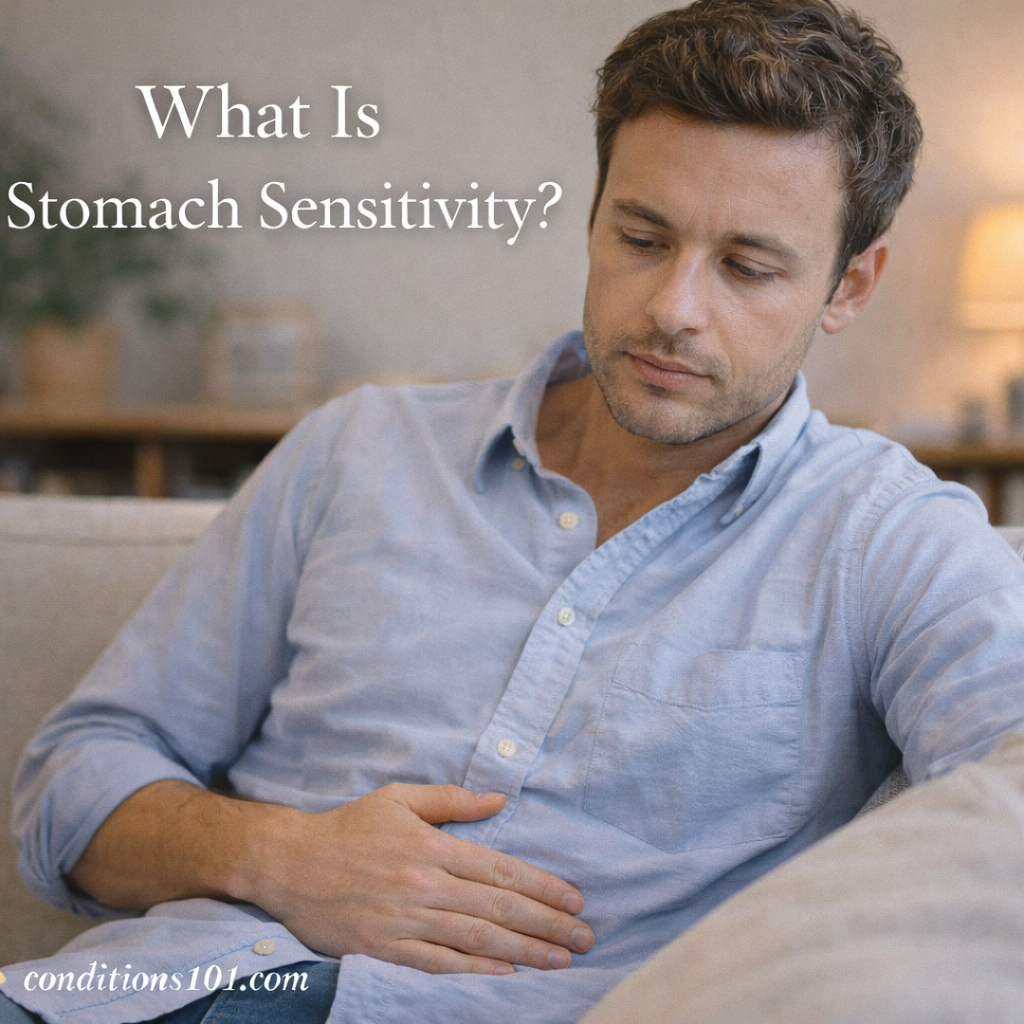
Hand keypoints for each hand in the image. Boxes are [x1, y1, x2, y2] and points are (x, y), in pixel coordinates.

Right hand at [245, 783, 593, 974]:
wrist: (290, 863)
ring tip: (560, 959)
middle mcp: (424, 884)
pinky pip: (438, 962)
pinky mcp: (385, 946)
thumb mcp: (400, 798)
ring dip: (523, 950)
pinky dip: (474, 968)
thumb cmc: (349, 827)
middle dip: (547, 925)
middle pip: (497, 907)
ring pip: (475, 938)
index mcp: (431, 845)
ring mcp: (405, 919)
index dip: (542, 886)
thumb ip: (452, 800)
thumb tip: (500, 798)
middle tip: (585, 938)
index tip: (575, 900)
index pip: (500, 869)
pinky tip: (506, 971)